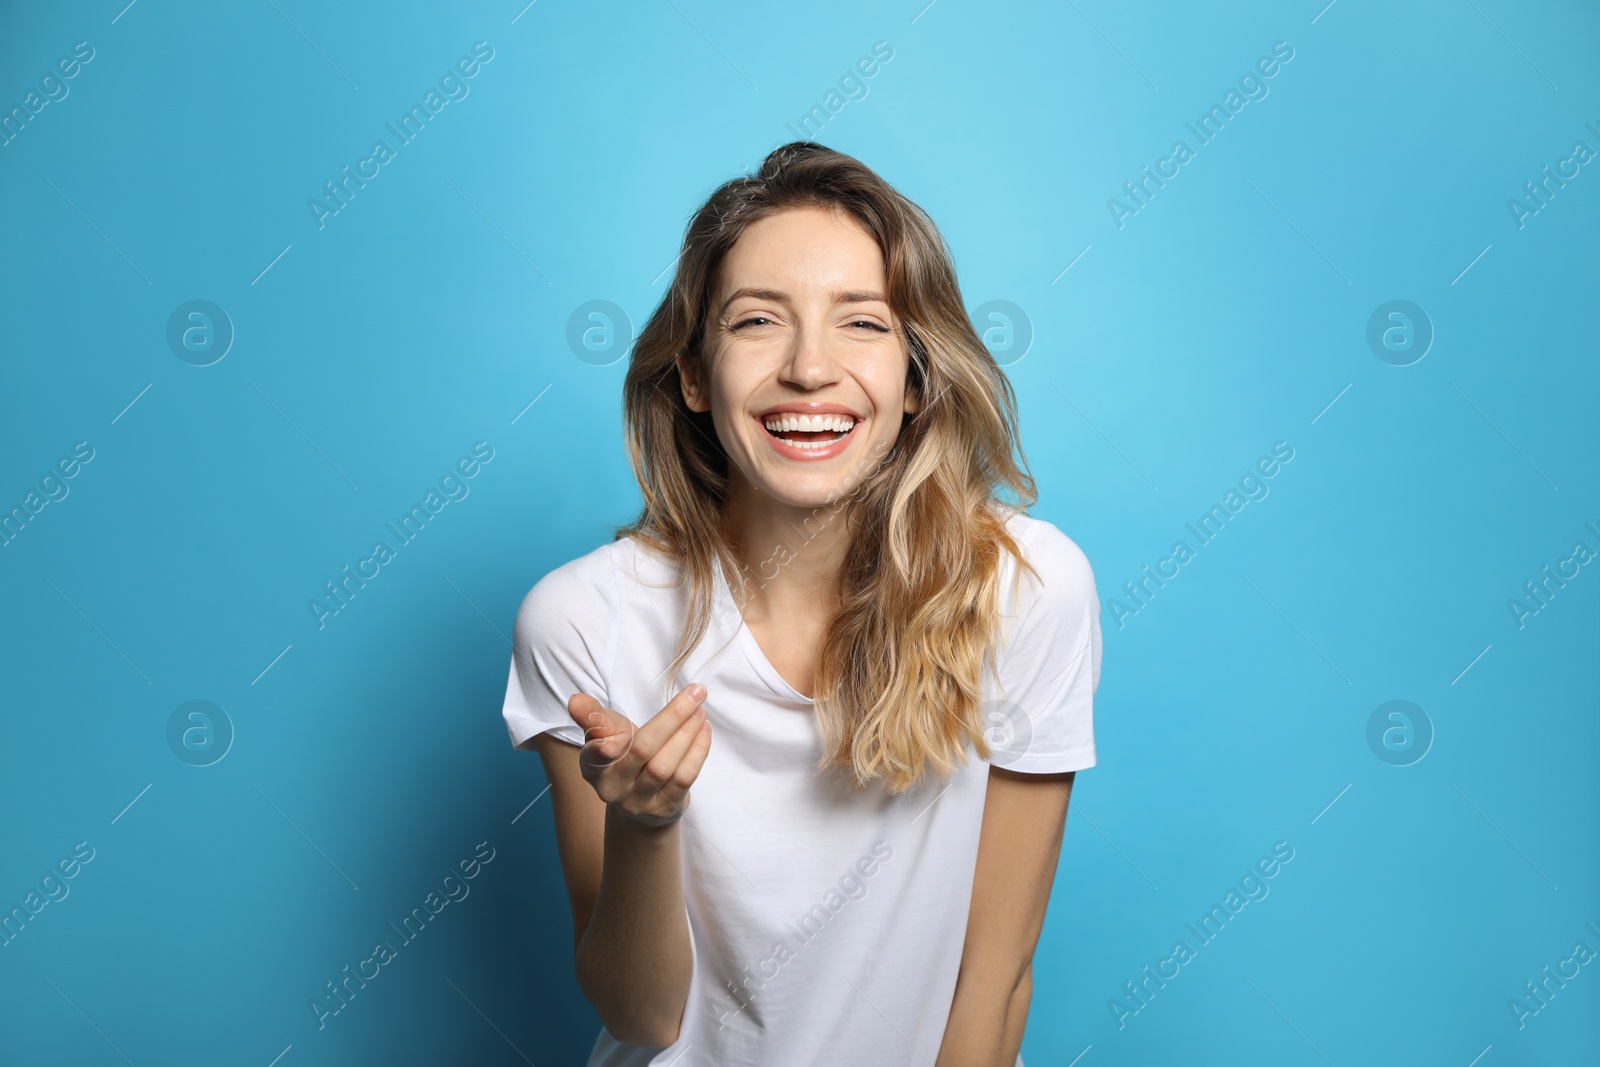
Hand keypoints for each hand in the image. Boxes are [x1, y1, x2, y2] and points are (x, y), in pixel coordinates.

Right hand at [565, 684, 712, 827]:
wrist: (639, 800)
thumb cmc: (623, 755)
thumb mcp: (607, 734)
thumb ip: (595, 716)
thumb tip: (576, 701)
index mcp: (593, 767)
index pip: (595, 755)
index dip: (601, 749)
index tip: (611, 743)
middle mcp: (613, 788)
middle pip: (643, 750)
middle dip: (672, 717)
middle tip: (696, 691)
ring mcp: (640, 801)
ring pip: (665, 765)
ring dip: (688, 733)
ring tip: (701, 709)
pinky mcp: (664, 809)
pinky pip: (684, 778)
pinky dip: (698, 751)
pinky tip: (704, 730)